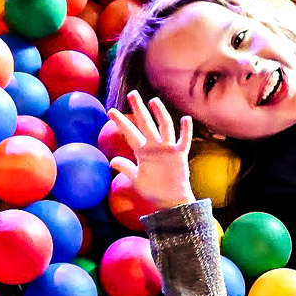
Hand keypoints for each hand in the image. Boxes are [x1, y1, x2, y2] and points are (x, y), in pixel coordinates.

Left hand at [107, 91, 195, 212]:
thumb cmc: (154, 191)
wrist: (170, 201)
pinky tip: (185, 118)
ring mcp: (168, 149)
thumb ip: (126, 168)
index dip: (120, 122)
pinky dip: (185, 130)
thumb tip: (111, 161)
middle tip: (132, 94)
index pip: (129, 133)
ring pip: (164, 127)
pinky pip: (184, 141)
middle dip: (138, 109)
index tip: (110, 111)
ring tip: (153, 100)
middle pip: (145, 123)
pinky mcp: (179, 155)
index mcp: (142, 151)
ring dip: (159, 114)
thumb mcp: (136, 179)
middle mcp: (154, 146)